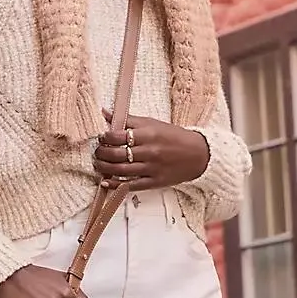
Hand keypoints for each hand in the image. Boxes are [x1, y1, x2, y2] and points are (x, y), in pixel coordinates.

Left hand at [93, 113, 209, 191]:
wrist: (198, 154)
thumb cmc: (174, 137)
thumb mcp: (153, 123)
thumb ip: (128, 120)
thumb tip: (105, 112)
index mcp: (148, 134)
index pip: (118, 136)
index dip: (105, 137)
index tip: (102, 137)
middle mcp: (149, 152)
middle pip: (117, 154)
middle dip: (101, 153)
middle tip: (97, 151)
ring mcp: (151, 168)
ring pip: (121, 170)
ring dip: (104, 168)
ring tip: (98, 164)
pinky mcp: (154, 182)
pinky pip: (131, 185)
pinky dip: (116, 185)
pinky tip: (106, 182)